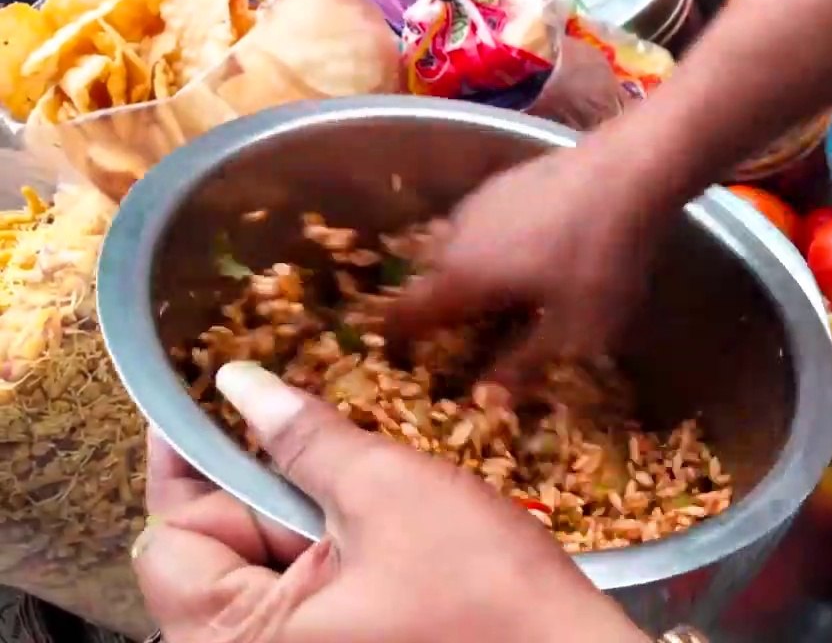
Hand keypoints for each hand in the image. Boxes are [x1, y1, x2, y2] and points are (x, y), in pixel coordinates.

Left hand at [134, 361, 647, 642]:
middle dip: (261, 482)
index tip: (208, 394)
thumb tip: (242, 385)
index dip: (190, 454)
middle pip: (214, 552)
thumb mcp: (388, 493)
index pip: (172, 534)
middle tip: (312, 431)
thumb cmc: (487, 595)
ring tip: (361, 480)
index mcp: (241, 640)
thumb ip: (304, 438)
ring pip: (264, 568)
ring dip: (301, 511)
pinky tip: (376, 518)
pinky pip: (304, 595)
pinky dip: (328, 546)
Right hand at [388, 141, 674, 380]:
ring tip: (501, 294)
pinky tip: (527, 252)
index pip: (404, 313)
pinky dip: (490, 244)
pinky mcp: (504, 181)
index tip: (406, 352)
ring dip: (466, 272)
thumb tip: (490, 396)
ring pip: (454, 248)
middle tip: (468, 331)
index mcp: (459, 278)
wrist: (629, 171)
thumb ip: (525, 364)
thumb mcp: (572, 331)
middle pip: (428, 279)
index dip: (400, 337)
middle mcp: (454, 238)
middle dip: (439, 306)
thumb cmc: (599, 260)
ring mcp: (478, 203)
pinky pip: (481, 224)